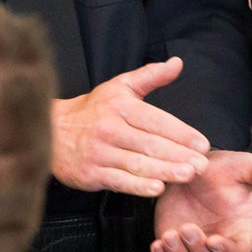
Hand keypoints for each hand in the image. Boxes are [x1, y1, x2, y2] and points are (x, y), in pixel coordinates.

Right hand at [51, 58, 208, 195]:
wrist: (49, 130)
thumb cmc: (91, 111)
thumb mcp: (118, 87)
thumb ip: (150, 76)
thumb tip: (177, 63)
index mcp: (119, 106)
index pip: (156, 120)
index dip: (181, 133)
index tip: (202, 145)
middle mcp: (109, 128)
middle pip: (150, 144)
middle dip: (179, 156)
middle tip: (202, 166)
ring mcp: (99, 152)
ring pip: (138, 164)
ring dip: (165, 171)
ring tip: (188, 175)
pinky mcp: (90, 173)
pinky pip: (119, 181)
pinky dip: (138, 186)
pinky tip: (157, 189)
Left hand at [151, 148, 251, 251]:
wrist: (191, 169)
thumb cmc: (221, 171)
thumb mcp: (242, 165)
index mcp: (239, 231)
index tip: (214, 240)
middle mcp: (218, 243)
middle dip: (198, 250)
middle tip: (187, 228)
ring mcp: (194, 247)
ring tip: (169, 234)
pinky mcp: (174, 246)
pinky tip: (157, 244)